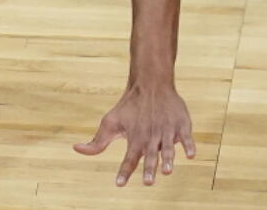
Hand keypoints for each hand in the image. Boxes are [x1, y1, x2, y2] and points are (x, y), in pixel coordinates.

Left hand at [74, 82, 196, 185]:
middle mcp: (151, 136)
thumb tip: (75, 149)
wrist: (151, 82)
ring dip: (168, 159)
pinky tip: (191, 155)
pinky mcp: (181, 123)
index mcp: (135, 138)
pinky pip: (186, 136)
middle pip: (149, 155)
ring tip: (167, 171)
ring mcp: (167, 129)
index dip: (124, 171)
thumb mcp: (110, 122)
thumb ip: (96, 142)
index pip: (128, 159)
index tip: (119, 184)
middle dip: (149, 169)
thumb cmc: (129, 106)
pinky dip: (189, 145)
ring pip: (168, 147)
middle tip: (148, 182)